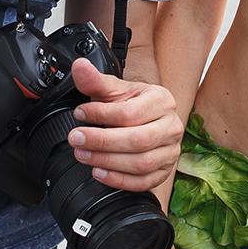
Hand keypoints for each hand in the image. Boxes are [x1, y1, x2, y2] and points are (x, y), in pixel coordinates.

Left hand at [68, 59, 181, 190]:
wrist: (145, 119)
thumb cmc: (130, 104)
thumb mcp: (113, 90)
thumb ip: (95, 80)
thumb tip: (79, 66)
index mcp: (162, 101)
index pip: (131, 113)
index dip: (101, 115)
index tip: (79, 113)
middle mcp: (171, 127)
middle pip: (138, 140)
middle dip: (102, 142)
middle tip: (76, 139)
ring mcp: (171, 151)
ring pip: (141, 163)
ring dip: (107, 161)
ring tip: (83, 155)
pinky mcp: (165, 171)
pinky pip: (144, 182)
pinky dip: (119, 180)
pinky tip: (99, 172)